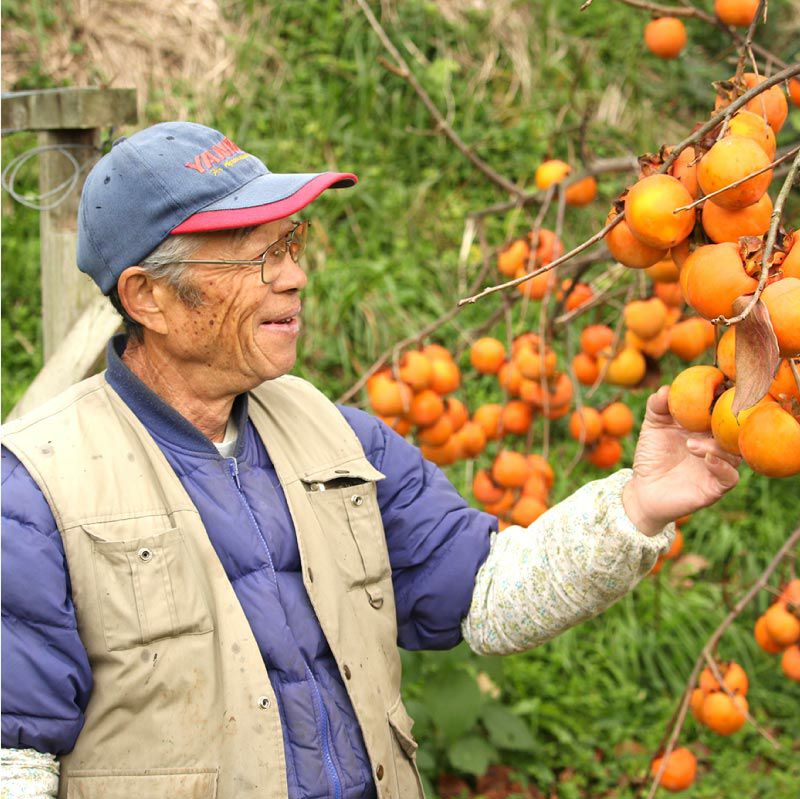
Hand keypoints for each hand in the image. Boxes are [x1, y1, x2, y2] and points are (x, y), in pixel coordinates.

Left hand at [622, 385, 740, 535]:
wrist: (642, 489)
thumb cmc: (651, 455)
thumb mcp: (653, 427)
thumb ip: (657, 406)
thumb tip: (666, 389)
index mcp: (706, 428)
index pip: (723, 411)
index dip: (725, 399)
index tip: (719, 386)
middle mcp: (717, 445)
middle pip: (735, 431)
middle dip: (728, 420)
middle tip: (715, 413)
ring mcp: (719, 466)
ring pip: (733, 453)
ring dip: (715, 446)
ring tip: (690, 445)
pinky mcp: (715, 487)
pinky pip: (730, 477)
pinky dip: (722, 466)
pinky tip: (707, 458)